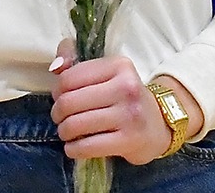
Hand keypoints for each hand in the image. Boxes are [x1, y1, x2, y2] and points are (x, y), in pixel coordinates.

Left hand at [49, 48, 204, 164]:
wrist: (158, 125)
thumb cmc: (125, 98)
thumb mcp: (107, 73)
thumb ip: (76, 64)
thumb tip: (55, 67)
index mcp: (119, 66)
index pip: (69, 78)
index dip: (57, 90)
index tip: (62, 97)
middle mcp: (126, 87)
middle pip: (68, 102)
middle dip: (58, 113)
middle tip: (61, 118)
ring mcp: (129, 115)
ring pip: (75, 125)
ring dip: (64, 132)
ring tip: (68, 132)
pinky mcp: (128, 140)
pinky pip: (86, 147)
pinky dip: (73, 149)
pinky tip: (74, 147)